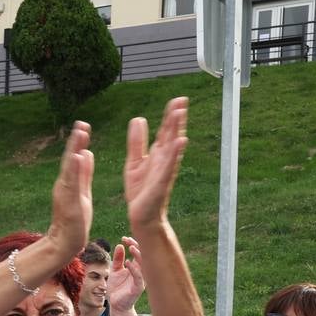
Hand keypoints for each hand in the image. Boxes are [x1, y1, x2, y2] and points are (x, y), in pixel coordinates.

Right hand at [46, 121, 93, 256]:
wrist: (65, 242)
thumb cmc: (75, 220)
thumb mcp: (82, 192)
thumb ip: (83, 174)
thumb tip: (87, 153)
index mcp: (69, 181)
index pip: (75, 157)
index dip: (79, 141)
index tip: (84, 125)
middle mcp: (64, 183)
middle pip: (70, 158)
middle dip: (76, 140)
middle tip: (82, 122)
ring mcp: (65, 192)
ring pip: (70, 167)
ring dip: (75, 149)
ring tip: (80, 134)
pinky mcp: (68, 201)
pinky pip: (72, 183)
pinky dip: (75, 169)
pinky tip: (79, 156)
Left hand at [106, 236, 145, 311]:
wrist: (116, 304)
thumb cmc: (117, 288)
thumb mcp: (115, 271)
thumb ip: (117, 259)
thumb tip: (120, 245)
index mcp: (136, 267)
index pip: (138, 252)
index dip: (133, 244)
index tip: (124, 238)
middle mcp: (141, 272)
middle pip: (143, 256)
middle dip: (137, 246)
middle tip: (128, 240)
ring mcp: (141, 279)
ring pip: (144, 265)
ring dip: (138, 255)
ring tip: (131, 247)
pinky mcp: (138, 288)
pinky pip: (138, 277)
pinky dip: (134, 268)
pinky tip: (128, 262)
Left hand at [124, 97, 187, 228]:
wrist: (141, 215)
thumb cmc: (140, 191)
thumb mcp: (134, 162)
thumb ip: (136, 142)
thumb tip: (139, 119)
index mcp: (157, 155)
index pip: (165, 131)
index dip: (170, 116)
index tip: (177, 100)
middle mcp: (164, 160)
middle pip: (171, 135)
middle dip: (175, 118)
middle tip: (182, 100)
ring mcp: (164, 170)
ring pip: (172, 147)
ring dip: (177, 130)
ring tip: (180, 114)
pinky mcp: (161, 182)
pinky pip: (169, 166)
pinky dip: (174, 153)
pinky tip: (180, 141)